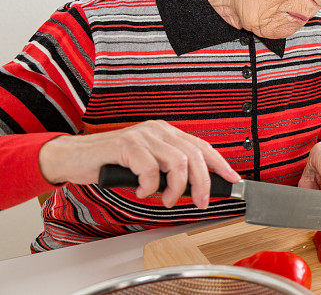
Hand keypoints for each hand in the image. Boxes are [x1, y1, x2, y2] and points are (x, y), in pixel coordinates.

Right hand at [38, 120, 239, 208]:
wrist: (76, 157)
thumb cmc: (113, 164)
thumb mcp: (147, 166)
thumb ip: (169, 171)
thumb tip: (196, 189)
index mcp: (167, 133)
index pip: (202, 147)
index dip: (220, 164)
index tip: (233, 180)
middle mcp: (158, 130)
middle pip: (194, 156)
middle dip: (202, 183)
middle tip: (199, 202)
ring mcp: (143, 135)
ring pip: (177, 162)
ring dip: (175, 188)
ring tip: (163, 199)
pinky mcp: (127, 144)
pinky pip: (150, 169)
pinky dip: (149, 186)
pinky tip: (139, 191)